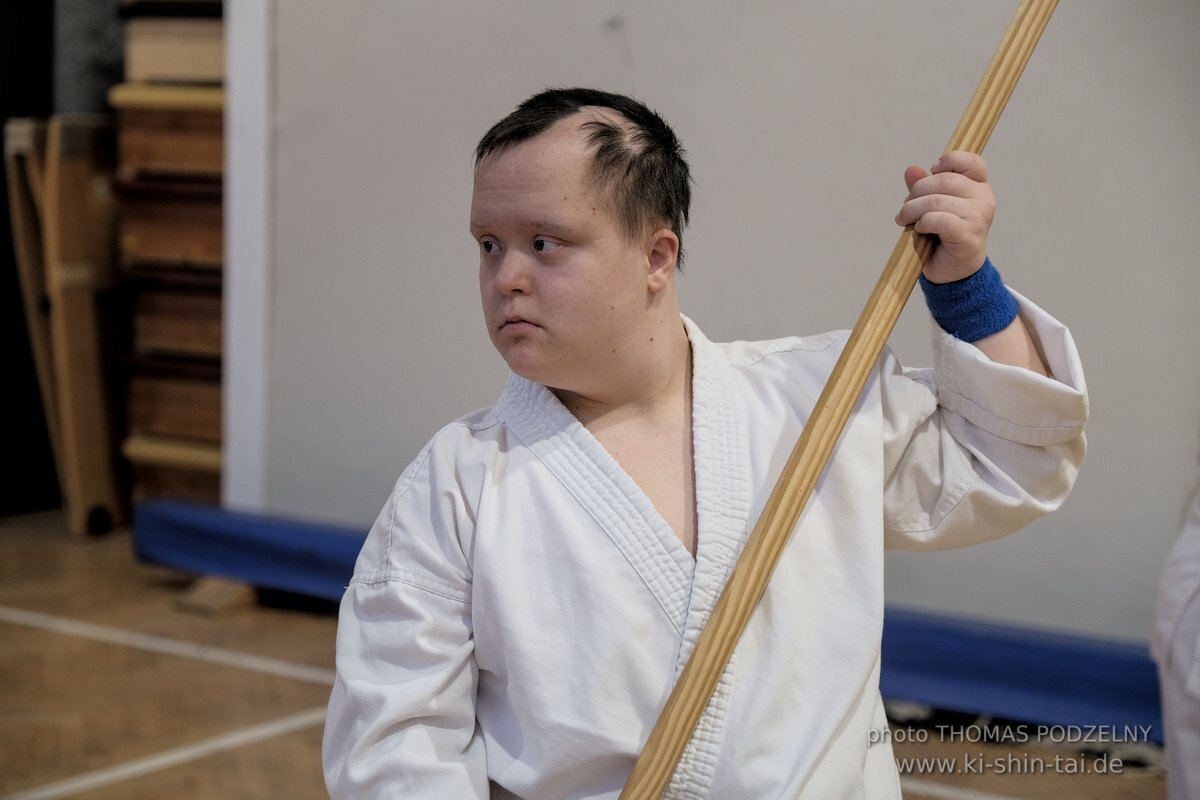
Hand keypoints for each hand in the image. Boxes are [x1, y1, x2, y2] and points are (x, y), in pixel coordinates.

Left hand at [894, 151, 995, 283]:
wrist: (954, 271)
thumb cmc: (943, 237)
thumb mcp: (932, 207)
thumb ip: (924, 188)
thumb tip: (911, 170)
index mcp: (978, 186)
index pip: (971, 162)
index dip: (948, 162)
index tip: (931, 173)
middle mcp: (983, 198)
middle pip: (944, 180)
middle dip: (916, 192)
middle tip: (905, 209)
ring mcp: (979, 216)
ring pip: (936, 200)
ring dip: (912, 210)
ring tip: (905, 220)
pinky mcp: (968, 234)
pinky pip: (939, 220)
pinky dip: (923, 223)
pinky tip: (919, 229)